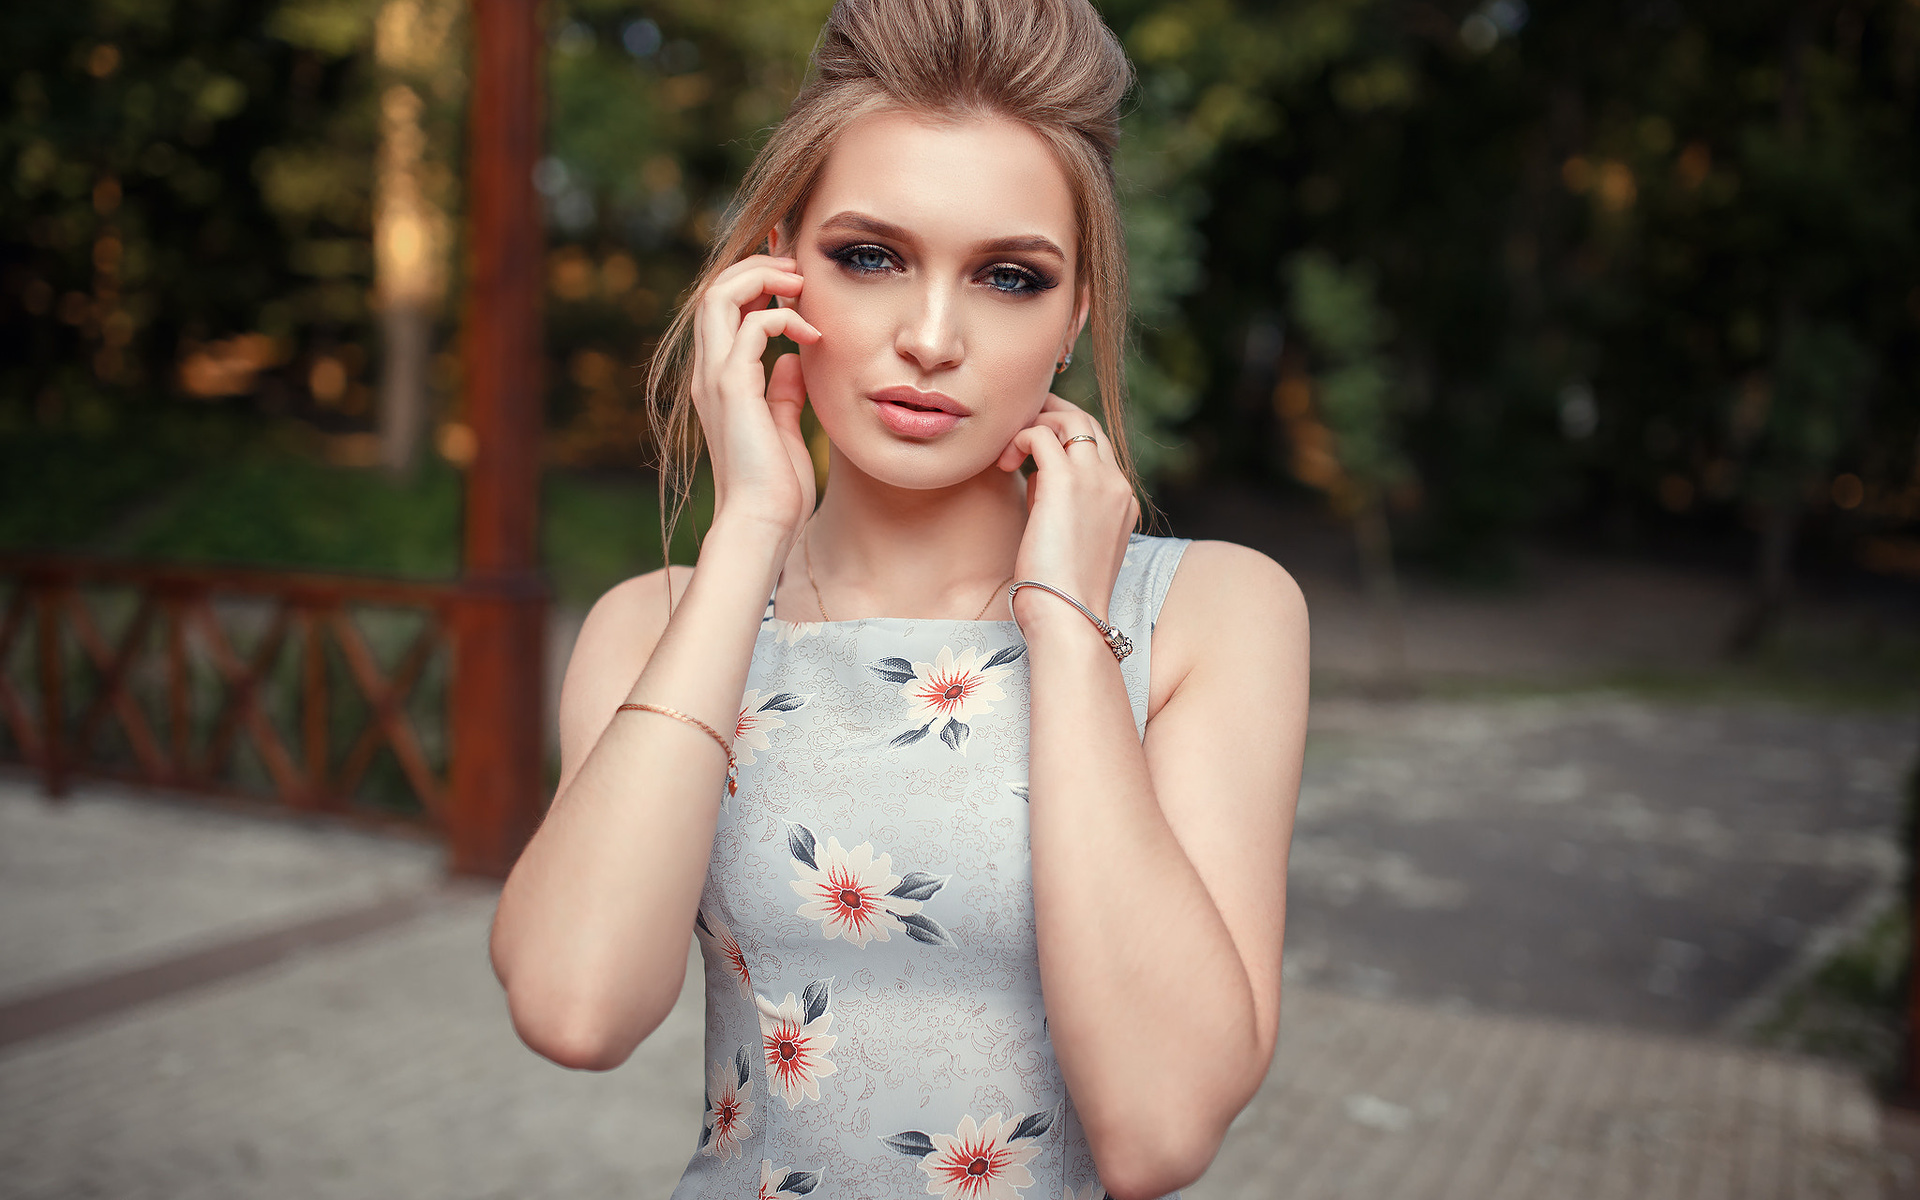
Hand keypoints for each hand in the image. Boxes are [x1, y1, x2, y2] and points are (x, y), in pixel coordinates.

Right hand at [691, 254, 821, 543]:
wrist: (763, 523)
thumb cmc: (776, 488)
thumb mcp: (784, 429)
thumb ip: (783, 393)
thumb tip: (794, 362)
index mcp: (719, 381)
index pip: (723, 312)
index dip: (753, 284)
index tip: (795, 283)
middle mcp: (709, 373)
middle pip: (713, 291)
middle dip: (755, 268)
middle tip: (798, 269)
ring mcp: (716, 379)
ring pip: (719, 296)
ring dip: (762, 279)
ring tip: (800, 283)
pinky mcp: (733, 388)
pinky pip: (752, 327)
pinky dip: (783, 317)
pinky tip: (812, 334)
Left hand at [995, 393, 1139, 623]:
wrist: (1069, 616)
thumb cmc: (1061, 593)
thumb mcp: (1071, 542)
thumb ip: (1061, 507)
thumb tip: (1035, 481)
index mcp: (1122, 501)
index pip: (1098, 448)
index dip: (1065, 440)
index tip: (1035, 446)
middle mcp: (1116, 484)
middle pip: (1088, 423)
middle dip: (1051, 415)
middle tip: (1019, 424)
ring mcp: (1095, 480)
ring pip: (1070, 420)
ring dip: (1036, 423)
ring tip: (1008, 448)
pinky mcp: (1065, 482)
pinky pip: (1042, 434)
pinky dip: (1020, 439)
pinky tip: (1005, 463)